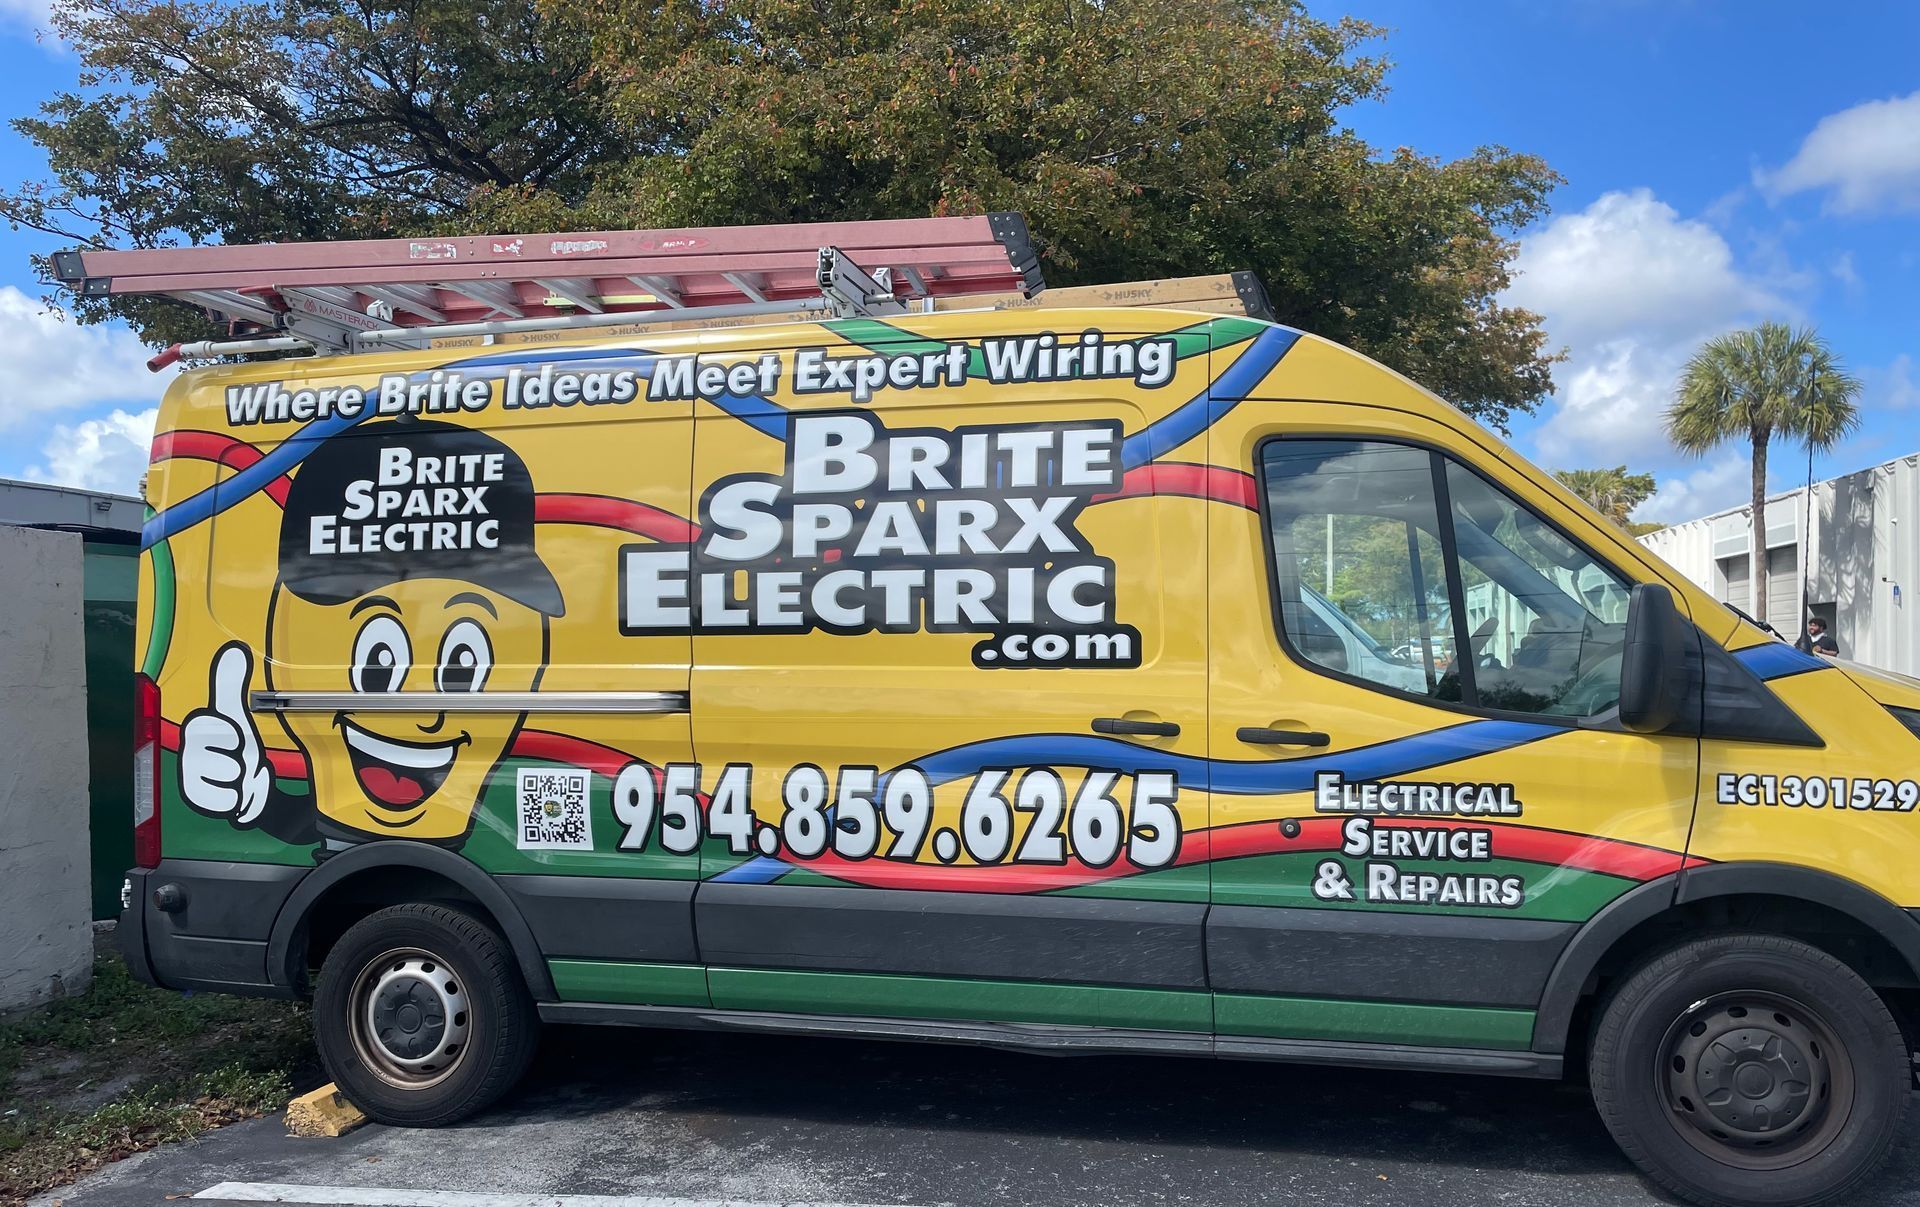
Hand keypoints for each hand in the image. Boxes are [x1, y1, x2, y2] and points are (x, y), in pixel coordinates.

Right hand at [180, 642, 271, 823]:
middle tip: (238, 757)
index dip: (234, 735)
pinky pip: (234, 801)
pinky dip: (246, 798)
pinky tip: (238, 791)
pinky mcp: (199, 803)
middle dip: (245, 760)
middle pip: (231, 761)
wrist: (245, 782)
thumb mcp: (235, 714)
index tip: (233, 736)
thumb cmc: (236, 747)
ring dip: (248, 779)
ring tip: (239, 774)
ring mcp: (190, 780)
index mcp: (193, 729)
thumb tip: (234, 650)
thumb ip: (231, 685)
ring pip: (234, 781)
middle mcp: (185, 755)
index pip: (215, 730)